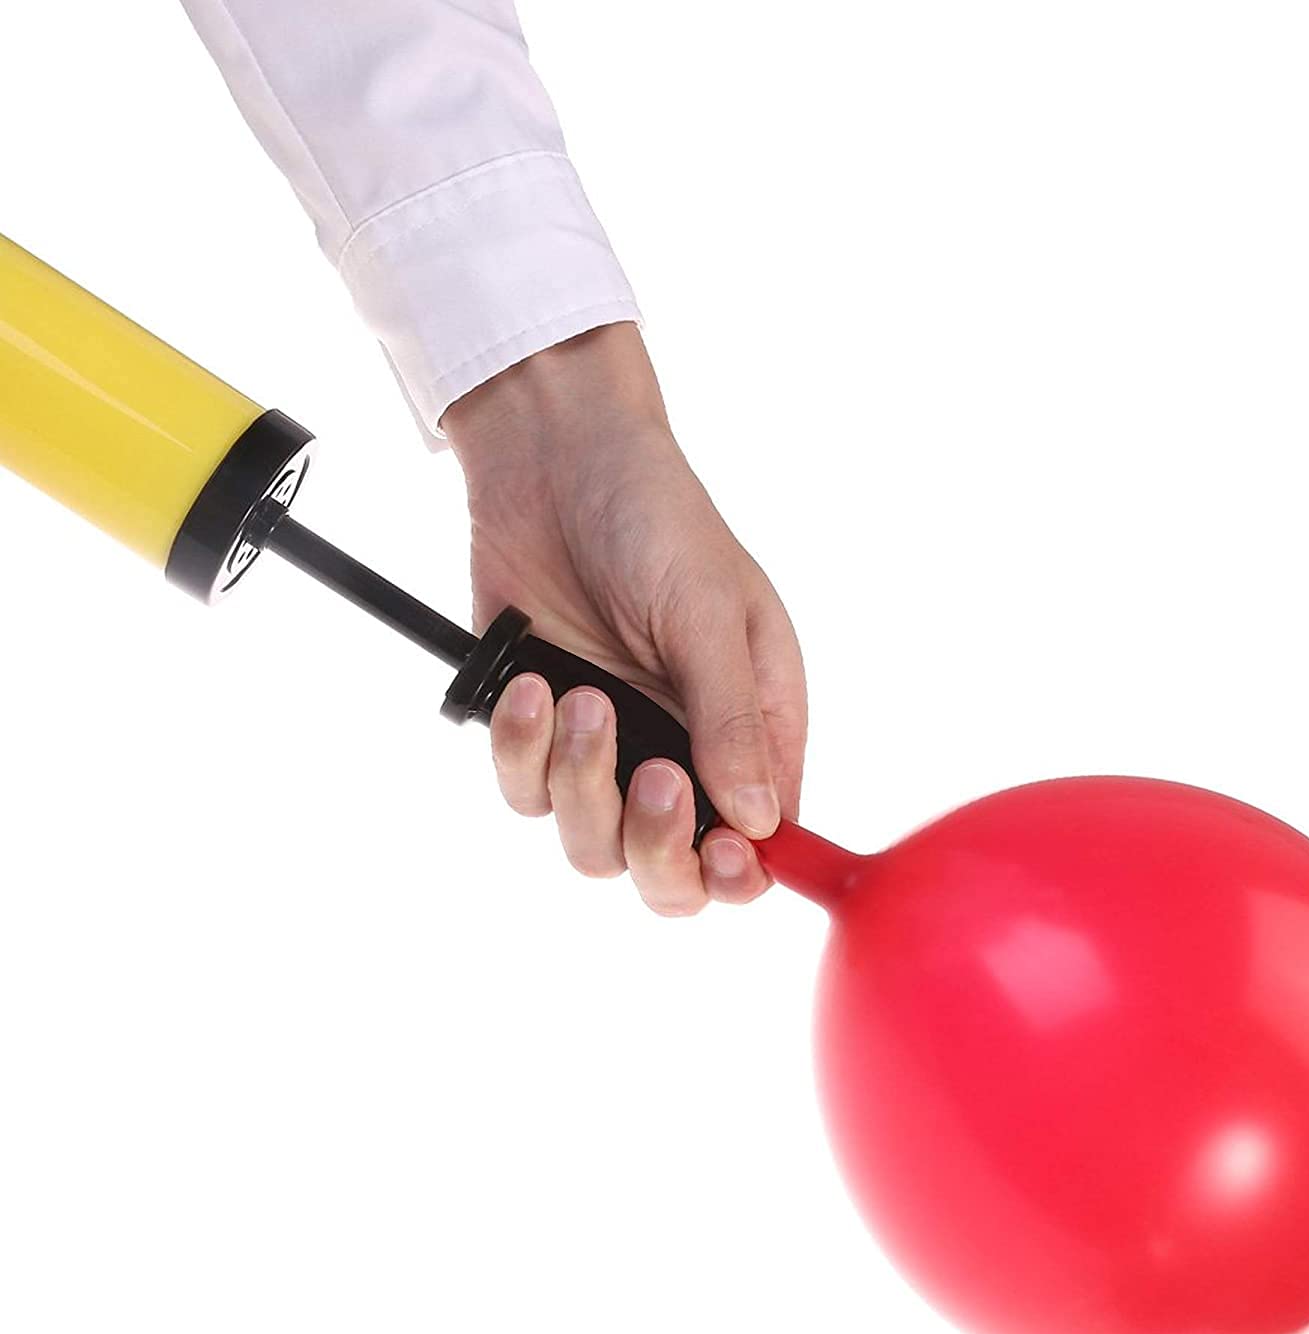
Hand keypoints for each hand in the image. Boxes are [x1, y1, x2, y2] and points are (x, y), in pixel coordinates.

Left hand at [443, 324, 806, 914]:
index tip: (721, 854)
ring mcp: (609, 749)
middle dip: (658, 847)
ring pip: (592, 846)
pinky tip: (529, 683)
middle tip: (652, 778)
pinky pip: (525, 791)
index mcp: (752, 728)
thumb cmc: (656, 517)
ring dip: (582, 784)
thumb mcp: (710, 610)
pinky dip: (523, 748)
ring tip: (581, 695)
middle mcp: (684, 753)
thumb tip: (761, 822)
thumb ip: (733, 720)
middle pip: (673, 874)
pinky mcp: (541, 733)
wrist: (552, 459)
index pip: (760, 841)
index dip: (741, 873)